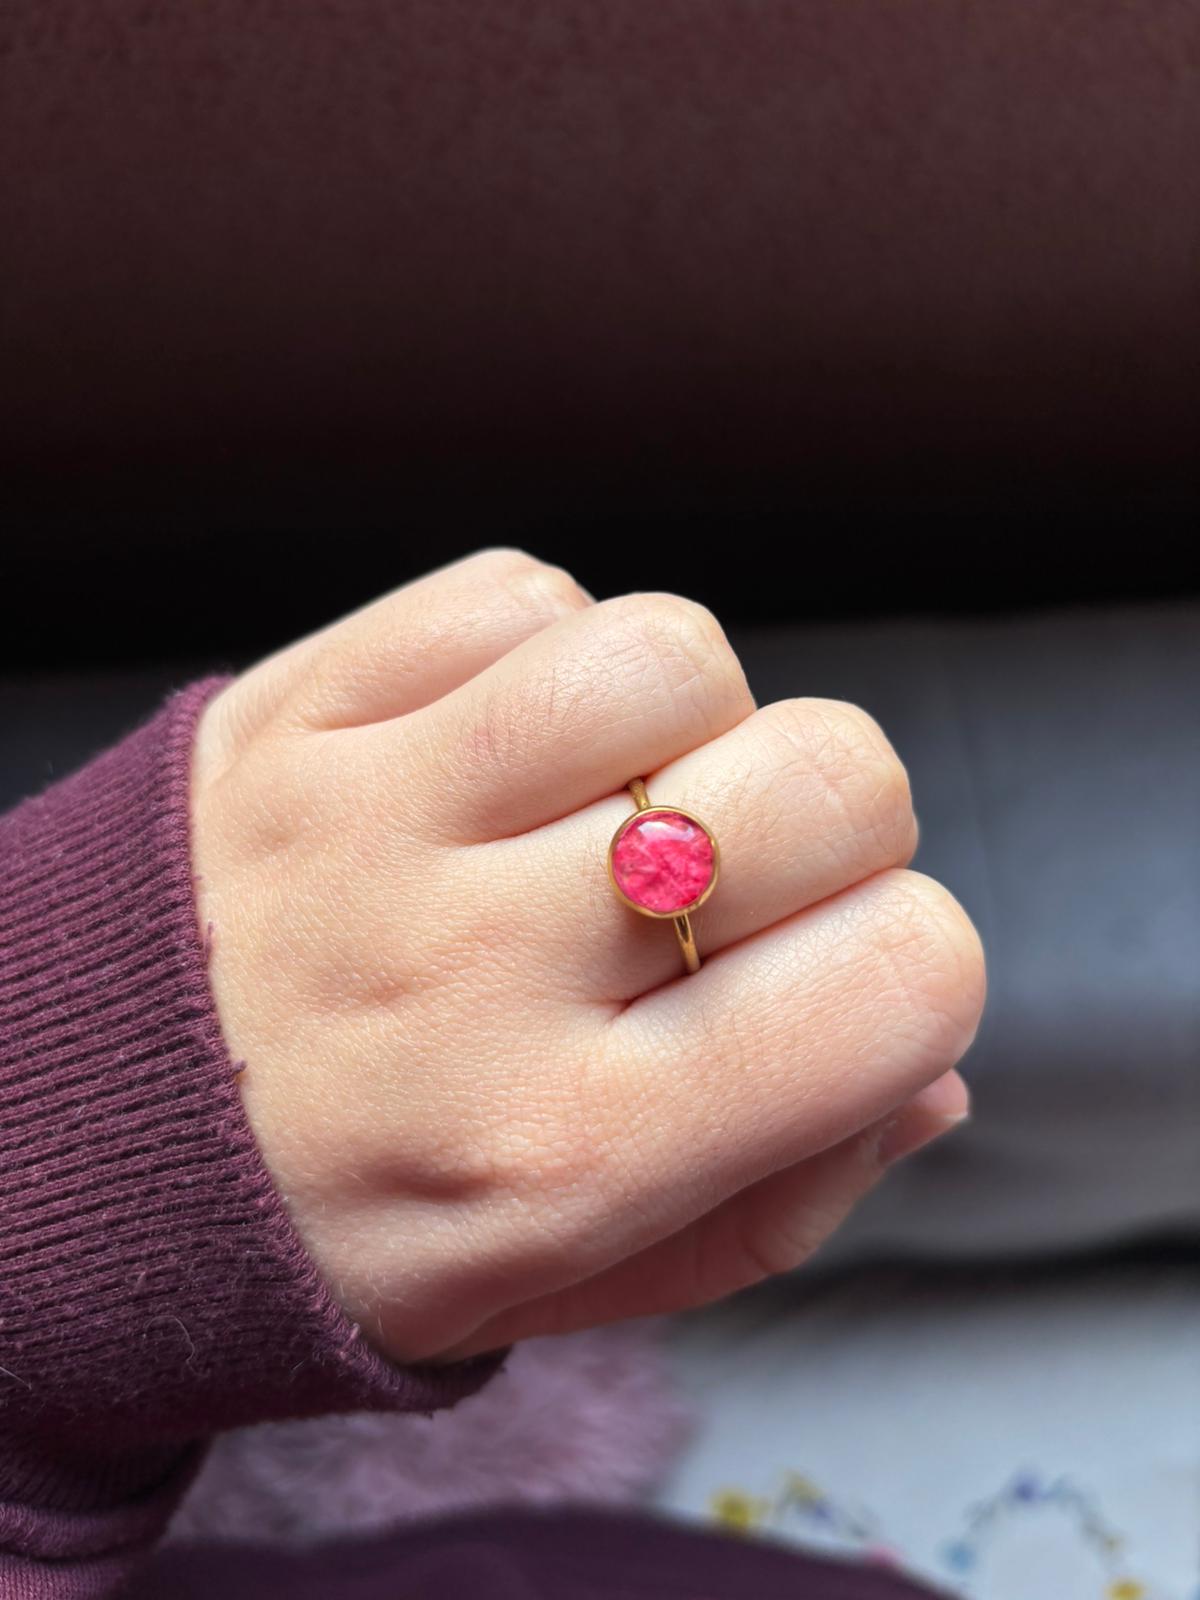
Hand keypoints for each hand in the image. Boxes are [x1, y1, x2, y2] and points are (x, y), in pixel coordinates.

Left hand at [192, 549, 983, 1362]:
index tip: (842, 975)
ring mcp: (372, 820)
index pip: (897, 981)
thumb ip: (773, 1201)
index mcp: (571, 1149)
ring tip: (618, 793)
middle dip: (840, 822)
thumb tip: (927, 1071)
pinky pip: (514, 595)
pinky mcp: (294, 711)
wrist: (66, 1153)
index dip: (915, 961)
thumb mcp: (571, 1283)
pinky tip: (507, 745)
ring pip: (668, 657)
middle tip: (748, 874)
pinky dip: (552, 649)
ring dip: (693, 719)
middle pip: (820, 783)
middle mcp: (475, 975)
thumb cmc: (354, 1225)